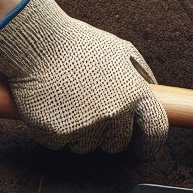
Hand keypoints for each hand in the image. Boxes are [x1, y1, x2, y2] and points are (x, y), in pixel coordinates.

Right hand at [0, 0, 168, 154]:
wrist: (36, 44)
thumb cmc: (77, 44)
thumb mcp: (119, 50)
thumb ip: (140, 73)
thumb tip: (153, 93)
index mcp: (135, 93)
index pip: (156, 131)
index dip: (150, 144)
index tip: (142, 149)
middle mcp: (114, 113)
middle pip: (117, 144)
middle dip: (106, 134)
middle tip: (88, 111)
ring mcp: (86, 125)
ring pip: (87, 146)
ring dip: (78, 132)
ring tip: (66, 101)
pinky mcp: (58, 134)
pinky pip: (60, 144)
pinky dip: (54, 131)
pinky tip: (50, 106)